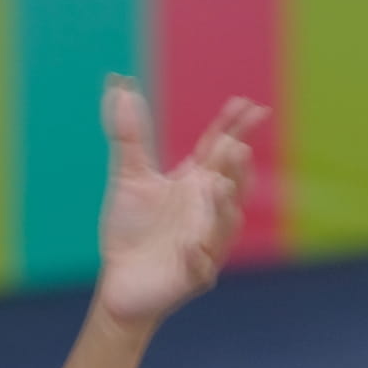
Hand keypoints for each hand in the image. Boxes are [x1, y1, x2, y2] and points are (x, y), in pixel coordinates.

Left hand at [91, 80, 263, 329]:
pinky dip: (199, 256)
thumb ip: (129, 134)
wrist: (118, 282)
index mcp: (196, 183)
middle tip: (236, 146)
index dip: (235, 128)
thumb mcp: (129, 176)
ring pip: (225, 224)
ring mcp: (205, 243)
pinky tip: (191, 247)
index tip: (249, 105)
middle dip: (235, 168)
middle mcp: (208, 210)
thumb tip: (119, 85)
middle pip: (230, 184)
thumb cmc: (130, 230)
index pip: (220, 151)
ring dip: (225, 207)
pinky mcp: (192, 274)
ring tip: (220, 186)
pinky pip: (201, 265)